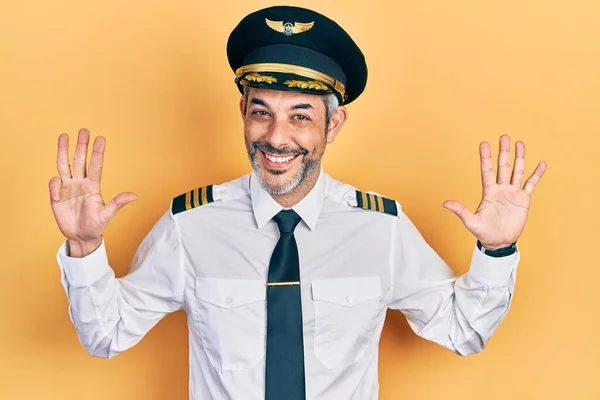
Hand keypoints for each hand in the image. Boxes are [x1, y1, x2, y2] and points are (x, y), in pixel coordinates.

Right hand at [49, 128, 136, 256]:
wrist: (81, 237)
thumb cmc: (96, 225)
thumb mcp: (107, 215)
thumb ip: (117, 204)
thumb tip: (134, 196)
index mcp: (94, 186)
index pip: (96, 165)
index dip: (98, 152)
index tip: (101, 138)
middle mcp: (81, 183)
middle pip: (80, 160)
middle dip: (81, 146)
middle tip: (84, 130)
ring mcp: (68, 188)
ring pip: (65, 165)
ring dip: (63, 151)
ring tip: (63, 136)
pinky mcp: (56, 196)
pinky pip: (54, 184)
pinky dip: (55, 185)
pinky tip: (58, 194)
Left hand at [443, 135, 545, 248]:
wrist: (499, 242)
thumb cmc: (484, 233)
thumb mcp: (472, 222)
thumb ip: (461, 211)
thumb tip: (445, 203)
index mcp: (488, 192)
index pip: (487, 171)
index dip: (486, 158)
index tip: (484, 143)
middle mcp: (500, 189)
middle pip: (502, 166)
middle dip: (503, 152)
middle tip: (504, 136)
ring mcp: (512, 193)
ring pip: (517, 171)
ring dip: (519, 158)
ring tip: (520, 143)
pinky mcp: (523, 200)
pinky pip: (531, 184)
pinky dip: (536, 174)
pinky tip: (541, 164)